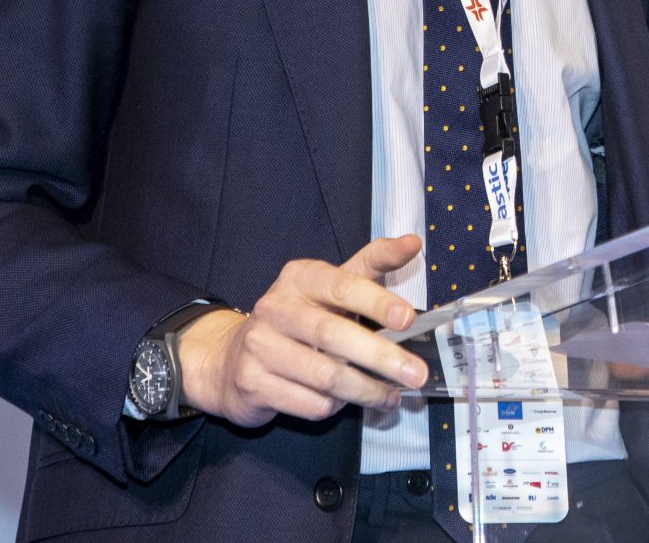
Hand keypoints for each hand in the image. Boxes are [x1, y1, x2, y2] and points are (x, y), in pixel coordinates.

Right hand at [177, 234, 428, 427]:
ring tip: (392, 396)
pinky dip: (336, 406)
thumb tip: (412, 243)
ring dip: (366, 390)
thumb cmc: (298, 320)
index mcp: (299, 278)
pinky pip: (310, 403)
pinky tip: (346, 402)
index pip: (342, 285)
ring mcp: (259, 347)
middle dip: (382, 357)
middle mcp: (275, 308)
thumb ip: (372, 264)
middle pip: (334, 335)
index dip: (376, 301)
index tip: (408, 318)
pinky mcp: (253, 384)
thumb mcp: (331, 286)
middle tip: (416, 374)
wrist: (231, 360)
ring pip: (326, 376)